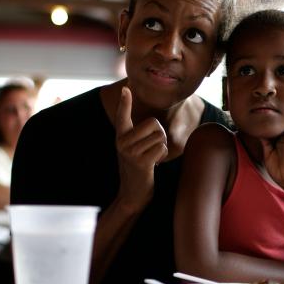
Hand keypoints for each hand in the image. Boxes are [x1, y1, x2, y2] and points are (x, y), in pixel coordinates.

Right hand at [114, 86, 167, 210]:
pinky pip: (162, 148)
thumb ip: (139, 137)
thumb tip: (154, 125)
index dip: (124, 102)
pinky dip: (162, 156)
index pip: (122, 115)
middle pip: (154, 124)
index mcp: (120, 136)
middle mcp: (122, 142)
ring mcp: (130, 152)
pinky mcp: (140, 162)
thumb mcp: (133, 150)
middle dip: (160, 135)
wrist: (132, 194)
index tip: (126, 89)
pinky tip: (154, 165)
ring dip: (162, 147)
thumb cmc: (138, 169)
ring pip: (160, 136)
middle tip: (152, 149)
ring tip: (152, 158)